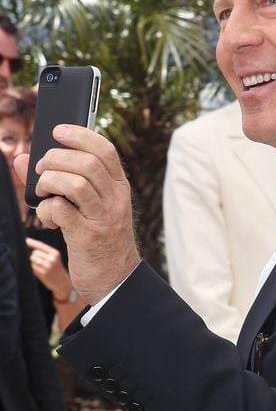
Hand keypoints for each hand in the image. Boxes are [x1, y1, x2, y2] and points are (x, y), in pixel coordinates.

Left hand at [13, 125, 139, 304]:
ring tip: (43, 193)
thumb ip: (58, 180)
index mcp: (119, 188)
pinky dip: (47, 210)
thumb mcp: (88, 207)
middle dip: (55, 159)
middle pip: (87, 163)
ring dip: (49, 183)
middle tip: (41, 170)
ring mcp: (103, 218)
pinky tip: (48, 218)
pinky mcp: (87, 237)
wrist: (114, 279)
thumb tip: (20, 159)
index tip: (57, 131)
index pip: (105, 150)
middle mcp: (116, 200)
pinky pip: (61, 210)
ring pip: (75, 183)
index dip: (79, 135)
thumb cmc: (97, 238)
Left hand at [26, 237, 71, 298]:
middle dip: (34, 256)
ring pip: (32, 260)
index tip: (26, 240)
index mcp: (55, 254)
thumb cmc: (57, 270)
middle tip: (40, 262)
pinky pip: (32, 268)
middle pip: (34, 253)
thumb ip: (44, 252)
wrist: (64, 284)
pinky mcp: (43, 274)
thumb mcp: (54, 259)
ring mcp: (47, 267)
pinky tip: (40, 272)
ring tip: (40, 267)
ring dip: (33, 263)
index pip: (41, 246)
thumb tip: (29, 246)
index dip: (32, 243)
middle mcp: (52, 259)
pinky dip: (33, 269)